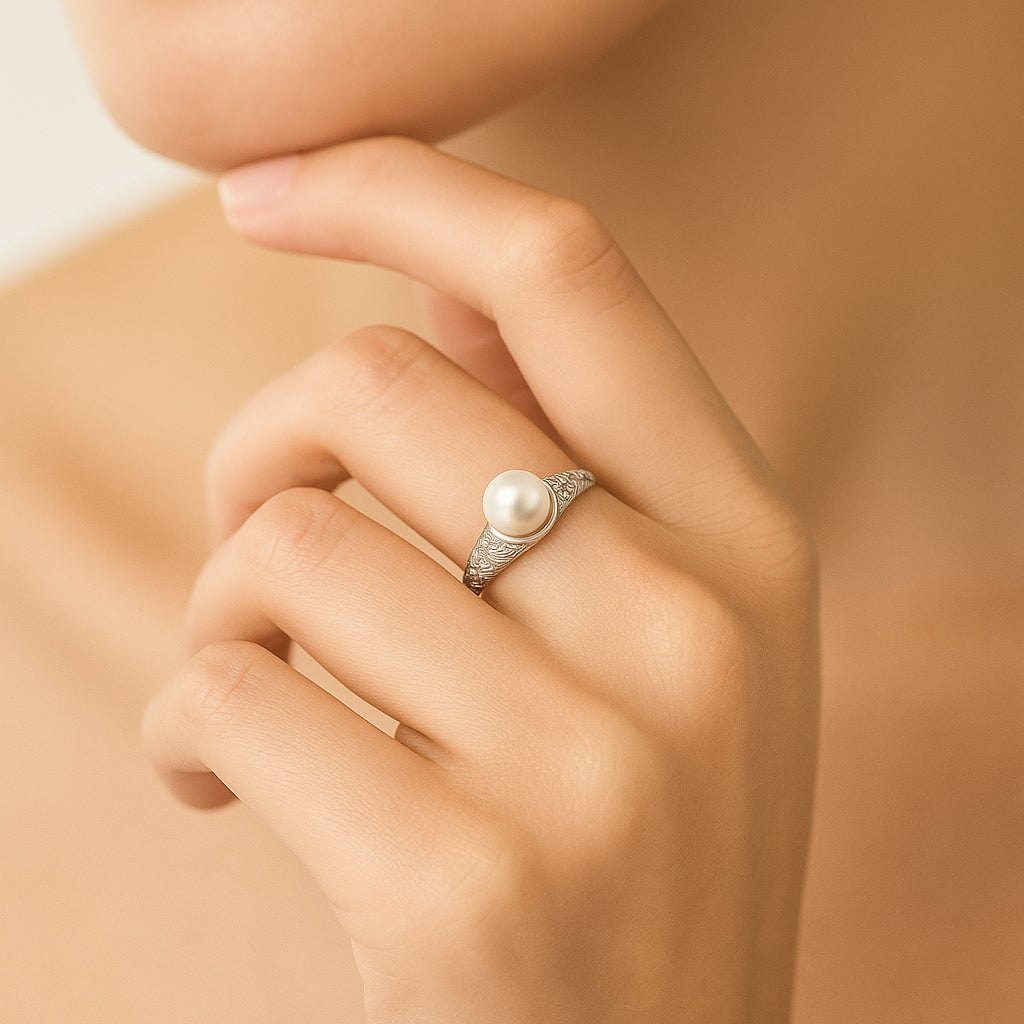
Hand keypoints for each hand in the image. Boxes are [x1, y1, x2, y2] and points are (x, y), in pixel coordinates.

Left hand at [143, 137, 818, 1022]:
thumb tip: (437, 289)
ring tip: (250, 685)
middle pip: (376, 387)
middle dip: (263, 446)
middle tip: (256, 532)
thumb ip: (576, 449)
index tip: (267, 184)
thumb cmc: (642, 833)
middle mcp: (691, 626)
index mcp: (749, 538)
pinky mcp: (460, 881)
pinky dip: (190, 722)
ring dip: (223, 608)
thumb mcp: (671, 633)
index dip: (403, 187)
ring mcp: (590, 761)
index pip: (569, 273)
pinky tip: (220, 780)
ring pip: (287, 546)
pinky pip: (233, 695)